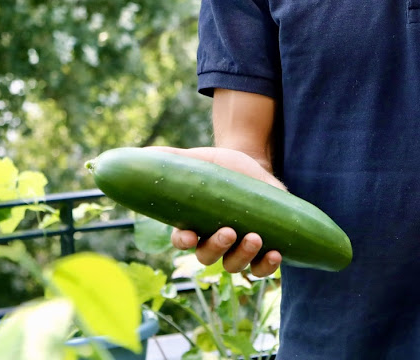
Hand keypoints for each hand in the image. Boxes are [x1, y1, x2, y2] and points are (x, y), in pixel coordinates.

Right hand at [151, 145, 284, 276]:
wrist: (257, 165)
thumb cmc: (223, 165)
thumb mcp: (201, 159)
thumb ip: (174, 157)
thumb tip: (144, 151)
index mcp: (194, 223)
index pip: (182, 239)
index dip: (184, 241)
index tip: (190, 235)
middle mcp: (213, 241)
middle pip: (208, 257)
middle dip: (217, 248)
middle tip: (229, 232)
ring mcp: (237, 247)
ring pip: (235, 265)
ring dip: (243, 256)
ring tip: (255, 238)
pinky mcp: (262, 247)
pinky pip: (261, 268)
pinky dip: (267, 266)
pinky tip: (275, 254)